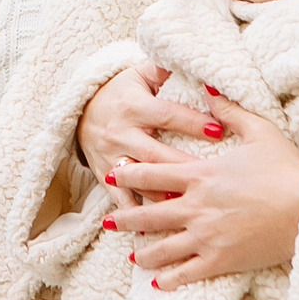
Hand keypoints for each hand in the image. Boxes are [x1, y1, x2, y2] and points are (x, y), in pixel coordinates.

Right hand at [78, 62, 223, 208]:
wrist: (79, 109)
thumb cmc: (121, 91)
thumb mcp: (139, 74)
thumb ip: (165, 72)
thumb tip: (197, 67)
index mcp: (134, 107)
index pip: (167, 114)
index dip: (192, 121)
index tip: (219, 129)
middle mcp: (122, 133)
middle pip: (156, 152)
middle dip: (182, 165)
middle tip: (210, 177)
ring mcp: (113, 157)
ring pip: (139, 180)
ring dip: (159, 195)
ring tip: (183, 209)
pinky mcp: (104, 175)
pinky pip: (120, 198)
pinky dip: (134, 214)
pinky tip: (149, 232)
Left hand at [104, 88, 298, 287]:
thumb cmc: (288, 169)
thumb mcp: (259, 131)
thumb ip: (229, 110)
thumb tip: (208, 86)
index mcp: (201, 175)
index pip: (152, 174)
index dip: (128, 174)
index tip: (112, 174)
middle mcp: (196, 207)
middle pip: (148, 214)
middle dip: (124, 218)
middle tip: (108, 222)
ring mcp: (206, 236)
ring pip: (162, 248)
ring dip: (143, 252)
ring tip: (131, 255)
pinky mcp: (222, 260)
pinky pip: (186, 273)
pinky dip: (169, 279)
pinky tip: (158, 283)